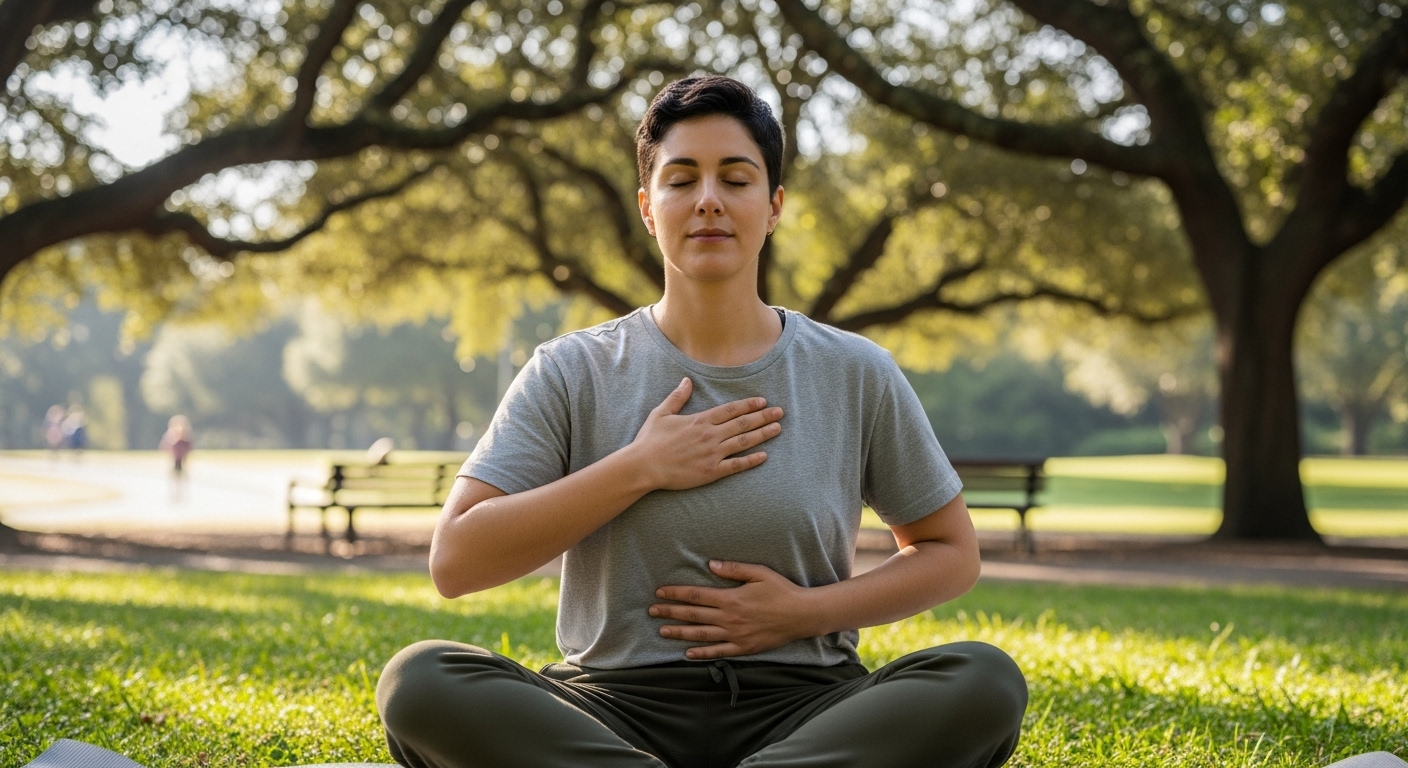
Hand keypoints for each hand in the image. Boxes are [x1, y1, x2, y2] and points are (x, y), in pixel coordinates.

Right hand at [630, 377, 783, 491]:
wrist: (644, 466)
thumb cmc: (650, 440)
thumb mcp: (661, 413)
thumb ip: (677, 397)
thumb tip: (686, 380)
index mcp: (700, 420)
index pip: (731, 410)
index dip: (749, 405)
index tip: (763, 402)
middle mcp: (710, 435)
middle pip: (743, 423)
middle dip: (763, 417)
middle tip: (780, 412)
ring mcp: (712, 454)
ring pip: (743, 442)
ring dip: (762, 434)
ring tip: (777, 429)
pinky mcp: (711, 471)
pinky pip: (736, 465)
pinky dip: (751, 460)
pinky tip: (764, 456)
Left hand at [649, 560, 818, 659]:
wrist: (802, 615)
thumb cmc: (782, 591)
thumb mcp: (759, 573)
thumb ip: (734, 569)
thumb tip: (711, 564)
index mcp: (731, 598)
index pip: (696, 596)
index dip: (676, 594)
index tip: (659, 592)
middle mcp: (729, 618)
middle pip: (693, 615)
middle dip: (670, 612)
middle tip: (652, 612)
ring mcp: (735, 635)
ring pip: (701, 635)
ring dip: (679, 633)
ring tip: (662, 631)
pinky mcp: (743, 648)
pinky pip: (718, 652)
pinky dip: (701, 654)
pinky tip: (687, 653)